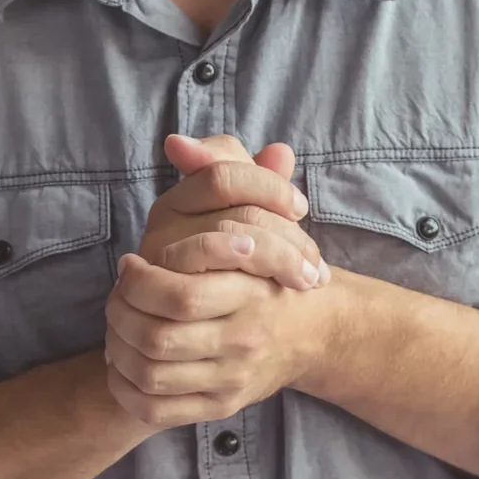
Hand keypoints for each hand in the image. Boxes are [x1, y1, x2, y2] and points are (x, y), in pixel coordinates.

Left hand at [102, 246, 330, 427]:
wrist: (312, 334)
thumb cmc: (268, 283)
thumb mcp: (254, 251)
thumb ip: (205, 247)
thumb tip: (142, 263)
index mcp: (250, 297)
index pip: (180, 296)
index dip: (139, 281)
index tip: (131, 265)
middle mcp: (243, 343)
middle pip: (158, 338)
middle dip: (121, 313)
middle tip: (118, 296)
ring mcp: (231, 381)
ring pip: (150, 374)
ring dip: (117, 348)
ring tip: (118, 326)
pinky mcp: (221, 408)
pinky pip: (155, 410)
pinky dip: (124, 389)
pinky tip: (121, 366)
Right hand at [140, 132, 327, 294]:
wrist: (199, 326)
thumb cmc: (229, 267)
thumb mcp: (244, 220)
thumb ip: (259, 183)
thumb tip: (281, 153)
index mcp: (181, 196)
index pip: (224, 173)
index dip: (271, 186)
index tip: (302, 208)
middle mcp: (163, 223)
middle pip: (238, 212)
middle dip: (289, 236)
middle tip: (318, 264)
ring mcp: (161, 261)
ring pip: (234, 244)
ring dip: (282, 260)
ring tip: (308, 280)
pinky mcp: (166, 299)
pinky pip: (213, 283)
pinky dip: (254, 283)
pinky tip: (277, 292)